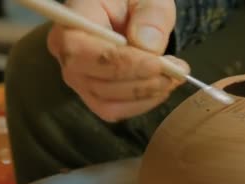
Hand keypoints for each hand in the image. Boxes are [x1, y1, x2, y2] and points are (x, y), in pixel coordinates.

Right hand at [47, 0, 188, 121]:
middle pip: (97, 82)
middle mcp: (67, 55)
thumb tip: (148, 46)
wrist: (129, 12)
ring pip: (107, 101)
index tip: (157, 63)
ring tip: (173, 78)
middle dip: (141, 82)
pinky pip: (114, 111)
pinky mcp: (93, 95)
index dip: (121, 63)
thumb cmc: (132, 1)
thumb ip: (150, 16)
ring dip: (145, 95)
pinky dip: (141, 104)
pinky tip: (161, 89)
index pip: (84, 51)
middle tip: (176, 72)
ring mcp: (78, 79)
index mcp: (71, 22)